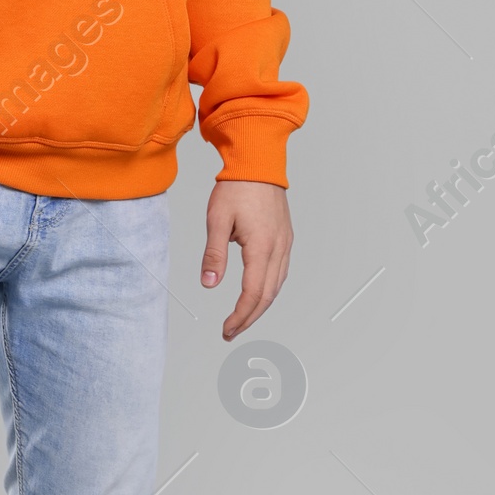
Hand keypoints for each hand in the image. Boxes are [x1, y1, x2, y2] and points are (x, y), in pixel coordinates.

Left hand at [202, 181, 291, 339]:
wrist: (258, 163)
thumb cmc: (237, 187)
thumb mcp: (217, 220)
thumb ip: (214, 254)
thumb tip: (208, 283)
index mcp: (262, 246)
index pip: (253, 293)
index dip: (240, 315)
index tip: (226, 328)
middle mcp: (279, 248)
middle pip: (268, 295)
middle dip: (250, 317)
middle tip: (231, 330)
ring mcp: (285, 243)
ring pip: (277, 285)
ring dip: (260, 305)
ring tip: (242, 318)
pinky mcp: (285, 237)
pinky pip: (280, 272)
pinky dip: (269, 289)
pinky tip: (258, 293)